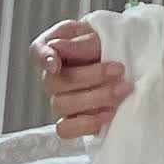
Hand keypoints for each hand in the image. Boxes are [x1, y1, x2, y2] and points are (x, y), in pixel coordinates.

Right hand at [29, 19, 134, 140]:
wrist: (125, 62)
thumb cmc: (108, 44)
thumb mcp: (99, 35)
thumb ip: (82, 43)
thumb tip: (58, 48)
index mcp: (55, 47)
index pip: (38, 51)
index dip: (44, 59)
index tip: (55, 64)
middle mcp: (52, 76)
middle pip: (55, 82)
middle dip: (91, 76)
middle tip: (119, 70)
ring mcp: (59, 99)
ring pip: (62, 106)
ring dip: (96, 98)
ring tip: (122, 90)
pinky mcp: (70, 121)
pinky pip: (66, 129)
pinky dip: (87, 123)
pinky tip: (108, 113)